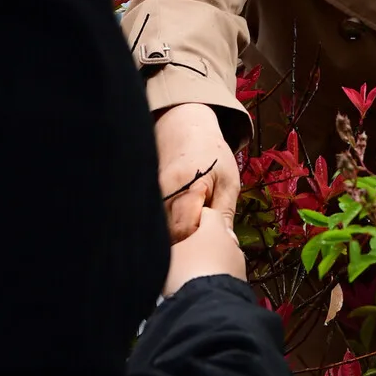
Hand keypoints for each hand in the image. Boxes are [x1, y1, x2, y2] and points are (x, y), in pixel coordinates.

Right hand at [154, 103, 241, 241]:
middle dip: (188, 245)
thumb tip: (227, 244)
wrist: (187, 130)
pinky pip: (158, 224)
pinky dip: (171, 232)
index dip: (199, 242)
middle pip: (169, 235)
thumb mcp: (228, 181)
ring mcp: (151, 196)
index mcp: (184, 186)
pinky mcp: (147, 199)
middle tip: (206, 242)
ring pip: (161, 232)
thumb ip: (225, 213)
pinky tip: (185, 226)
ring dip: (179, 239)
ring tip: (196, 232)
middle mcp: (160, 193)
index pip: (184, 229)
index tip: (213, 242)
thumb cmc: (213, 155)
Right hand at [163, 207, 246, 295]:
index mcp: (215, 228)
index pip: (209, 213)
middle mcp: (231, 243)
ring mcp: (238, 265)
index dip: (198, 217)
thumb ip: (172, 243)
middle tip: (189, 251)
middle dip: (206, 242)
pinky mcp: (241, 286)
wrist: (206, 306)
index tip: (189, 223)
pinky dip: (217, 280)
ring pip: (224, 258)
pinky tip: (203, 289)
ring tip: (194, 275)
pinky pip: (227, 277)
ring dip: (213, 263)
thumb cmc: (186, 272)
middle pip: (219, 236)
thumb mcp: (168, 252)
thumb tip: (170, 244)